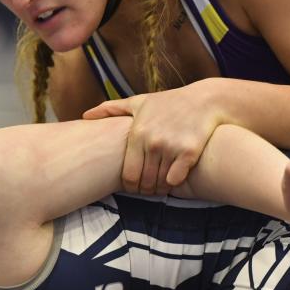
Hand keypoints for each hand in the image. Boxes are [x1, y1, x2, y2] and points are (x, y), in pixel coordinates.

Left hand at [83, 86, 222, 194]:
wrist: (204, 100)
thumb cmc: (168, 103)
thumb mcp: (138, 103)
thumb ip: (110, 109)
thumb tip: (85, 115)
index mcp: (137, 133)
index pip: (128, 174)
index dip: (130, 186)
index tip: (135, 185)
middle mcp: (152, 141)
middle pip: (143, 182)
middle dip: (145, 189)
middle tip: (149, 188)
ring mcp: (171, 147)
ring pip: (160, 183)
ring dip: (160, 188)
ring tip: (161, 184)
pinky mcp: (189, 152)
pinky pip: (175, 180)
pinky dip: (174, 182)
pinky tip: (175, 175)